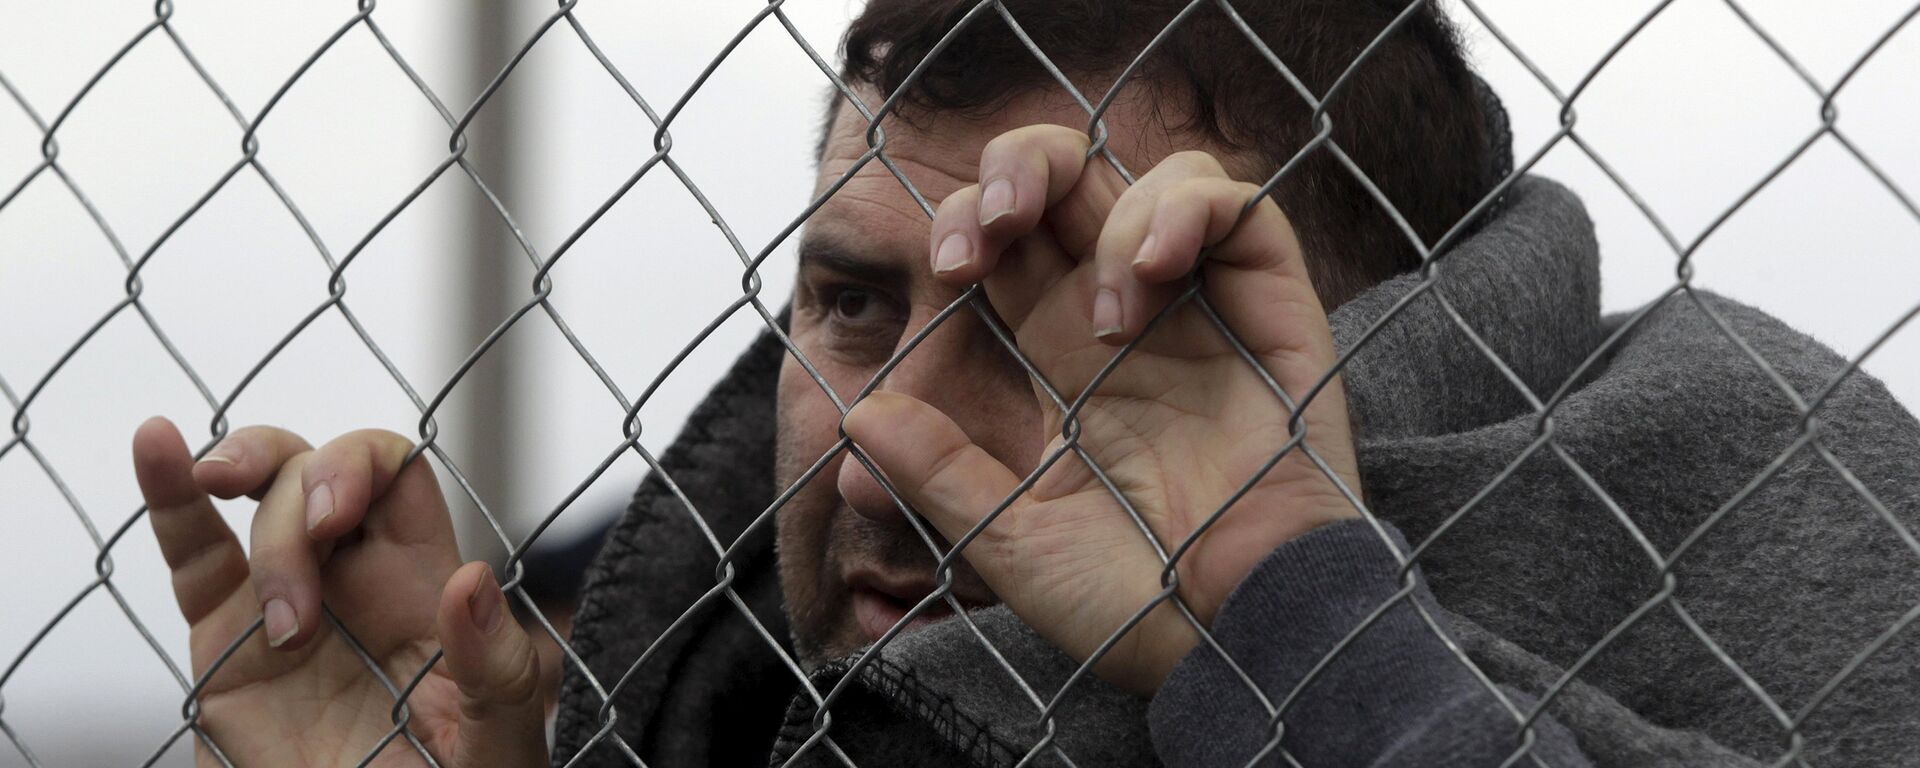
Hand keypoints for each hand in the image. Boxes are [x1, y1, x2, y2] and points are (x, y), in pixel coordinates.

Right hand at [133, 418, 548, 765]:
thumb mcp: (493, 739)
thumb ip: (494, 667)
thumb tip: (471, 580)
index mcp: (420, 585)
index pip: (394, 474)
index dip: (361, 465)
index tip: (334, 516)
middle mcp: (353, 578)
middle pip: (318, 469)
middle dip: (300, 485)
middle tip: (309, 539)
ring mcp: (284, 599)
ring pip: (258, 494)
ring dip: (241, 481)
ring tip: (229, 519)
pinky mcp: (225, 639)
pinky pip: (194, 553)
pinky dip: (168, 495)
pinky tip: (156, 443)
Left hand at [841, 126, 1362, 693]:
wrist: (1230, 648)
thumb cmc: (1131, 605)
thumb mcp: (1011, 538)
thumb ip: (937, 474)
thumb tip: (855, 413)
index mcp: (1064, 358)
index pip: (1012, 241)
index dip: (974, 219)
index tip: (951, 266)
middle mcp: (1133, 319)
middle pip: (1077, 181)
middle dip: (1023, 168)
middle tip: (996, 226)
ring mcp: (1207, 312)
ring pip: (1162, 177)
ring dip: (1110, 204)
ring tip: (1102, 311)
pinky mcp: (1278, 315)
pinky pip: (1246, 211)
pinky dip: (1189, 212)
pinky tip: (1154, 273)